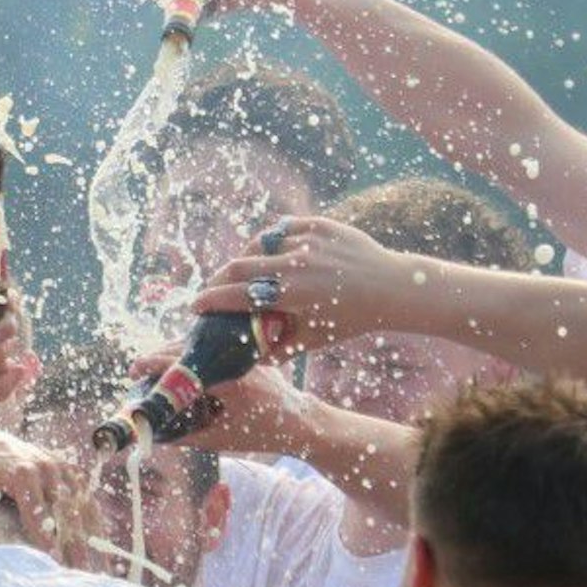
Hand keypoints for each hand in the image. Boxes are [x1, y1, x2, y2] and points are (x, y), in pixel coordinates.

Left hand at [0, 430, 95, 564]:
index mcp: (22, 474)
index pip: (38, 514)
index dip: (47, 541)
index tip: (54, 566)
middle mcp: (47, 468)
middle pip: (66, 513)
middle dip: (74, 546)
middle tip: (78, 575)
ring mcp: (63, 469)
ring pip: (83, 507)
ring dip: (92, 538)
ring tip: (98, 569)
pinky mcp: (72, 471)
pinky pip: (89, 500)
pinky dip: (96, 524)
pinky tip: (101, 549)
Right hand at [127, 349, 310, 453]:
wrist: (301, 422)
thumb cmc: (264, 434)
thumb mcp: (222, 440)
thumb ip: (187, 438)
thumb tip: (156, 436)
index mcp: (231, 383)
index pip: (185, 367)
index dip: (155, 366)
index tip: (135, 369)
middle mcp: (236, 362)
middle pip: (189, 348)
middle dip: (159, 355)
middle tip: (138, 367)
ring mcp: (243, 355)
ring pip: (203, 345)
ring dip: (176, 352)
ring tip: (155, 364)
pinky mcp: (247, 355)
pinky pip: (216, 348)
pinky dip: (195, 353)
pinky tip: (182, 362)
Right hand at [192, 216, 434, 358]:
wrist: (390, 287)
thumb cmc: (351, 319)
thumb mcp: (313, 339)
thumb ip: (278, 350)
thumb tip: (248, 361)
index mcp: (293, 295)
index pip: (236, 295)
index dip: (210, 301)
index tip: (195, 306)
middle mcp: (297, 264)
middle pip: (238, 266)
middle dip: (218, 278)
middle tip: (211, 288)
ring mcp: (307, 241)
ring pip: (258, 244)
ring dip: (243, 258)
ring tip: (239, 271)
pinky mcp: (318, 225)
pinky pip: (281, 229)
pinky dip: (269, 241)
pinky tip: (265, 252)